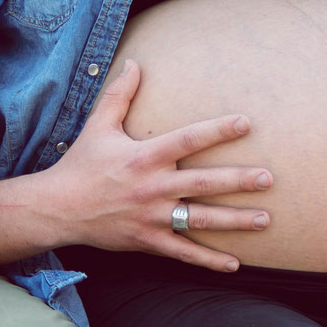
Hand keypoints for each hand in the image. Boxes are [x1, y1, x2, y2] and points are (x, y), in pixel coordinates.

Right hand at [43, 59, 272, 270]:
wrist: (59, 208)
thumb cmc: (82, 164)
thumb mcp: (98, 125)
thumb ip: (119, 94)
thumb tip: (134, 62)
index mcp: (145, 156)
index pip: (188, 139)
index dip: (217, 130)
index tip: (245, 123)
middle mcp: (152, 186)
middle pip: (203, 183)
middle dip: (237, 181)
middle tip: (268, 178)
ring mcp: (152, 216)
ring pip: (200, 219)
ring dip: (234, 221)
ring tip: (264, 219)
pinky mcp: (148, 240)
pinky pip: (183, 252)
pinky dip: (209, 260)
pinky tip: (234, 265)